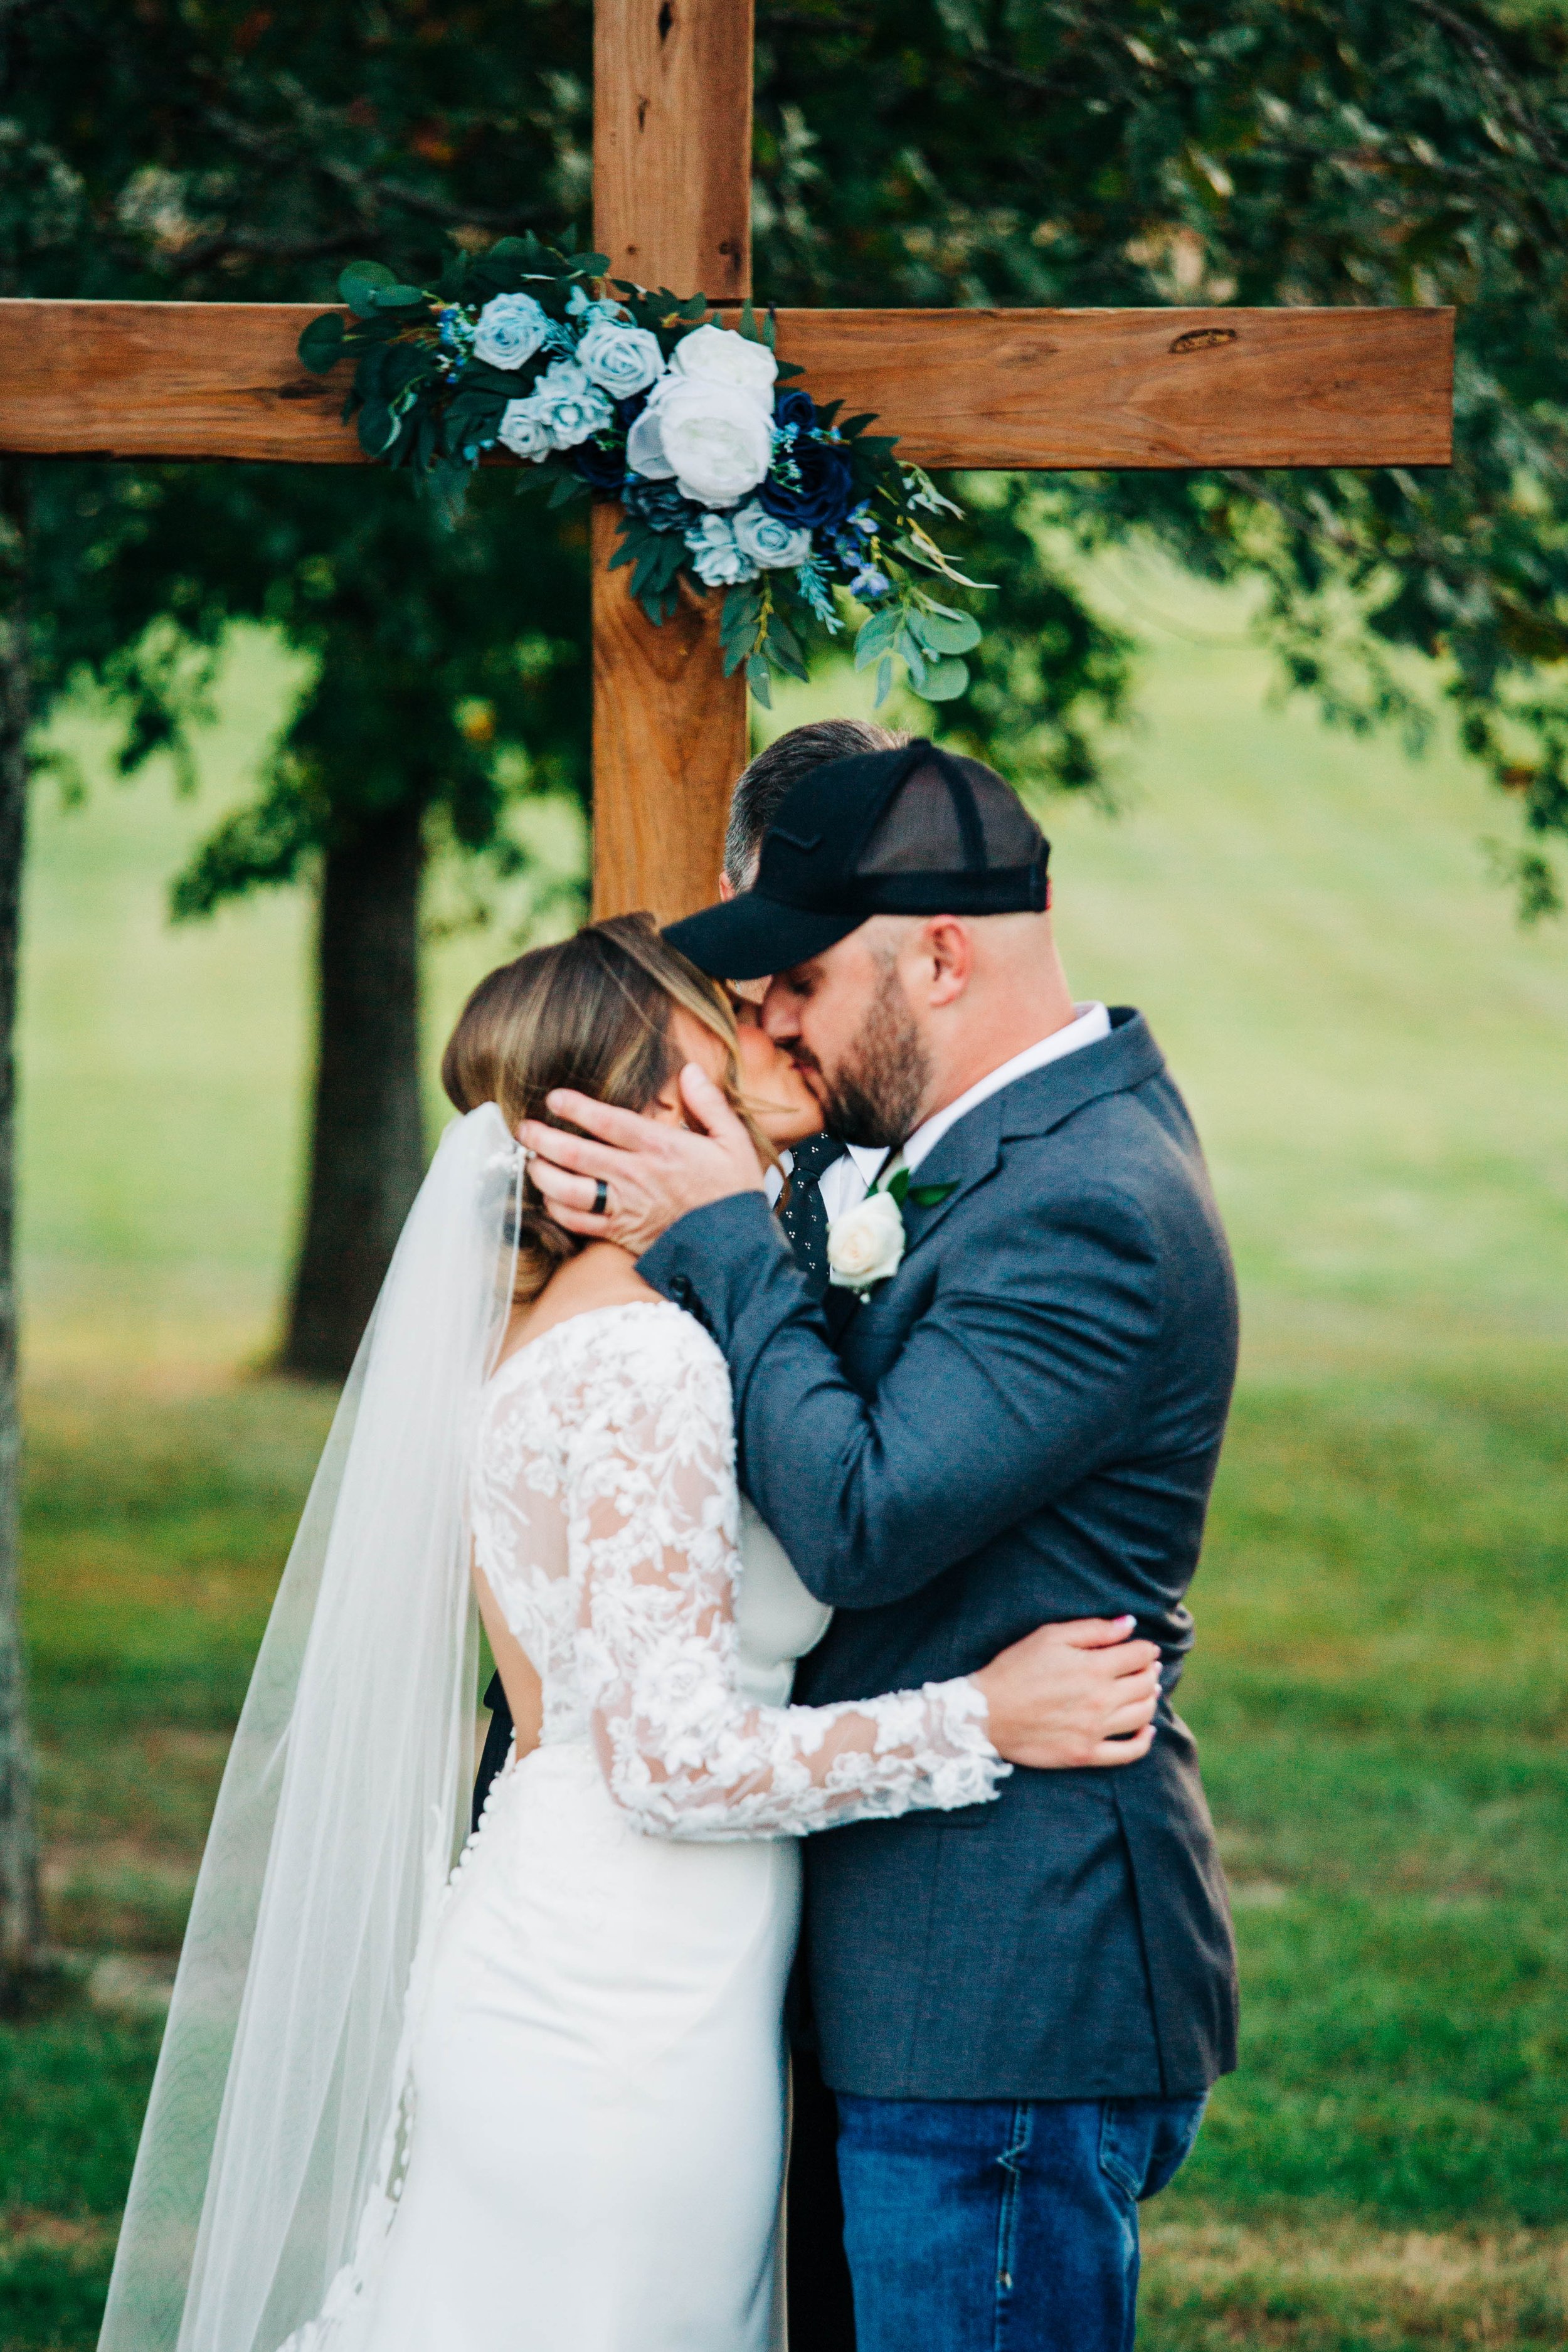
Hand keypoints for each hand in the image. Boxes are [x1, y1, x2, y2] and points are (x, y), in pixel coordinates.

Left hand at [518, 1064, 765, 1256]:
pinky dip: (557, 1209)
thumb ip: (709, 1103)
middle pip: (575, 1153)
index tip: (554, 1099)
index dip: (575, 1108)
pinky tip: (549, 1197)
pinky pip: (577, 1223)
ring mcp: (624, 1206)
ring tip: (530, 1160)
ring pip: (568, 1189)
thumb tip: (691, 1071)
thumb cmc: (733, 1193)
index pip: (607, 1121)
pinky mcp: (620, 1233)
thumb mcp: (733, 1141)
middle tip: (524, 1128)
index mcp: (660, 1147)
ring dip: (542, 1174)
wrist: (735, 1249)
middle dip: (542, 1138)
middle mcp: (635, 1175)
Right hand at [970, 1617, 1161, 1769]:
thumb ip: (1094, 1629)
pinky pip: (1129, 1752)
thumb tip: (1130, 1624)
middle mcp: (1100, 1700)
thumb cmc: (1015, 1668)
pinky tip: (1146, 1728)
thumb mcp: (1050, 1637)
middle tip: (1147, 1667)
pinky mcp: (1086, 1754)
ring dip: (1150, 1700)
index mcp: (1093, 1668)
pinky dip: (1144, 1740)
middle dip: (1150, 1672)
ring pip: (1143, 1715)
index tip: (1145, 1648)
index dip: (1146, 1649)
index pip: (1139, 1656)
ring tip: (1146, 1691)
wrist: (985, 1714)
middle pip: (1145, 1685)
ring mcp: (1095, 1730)